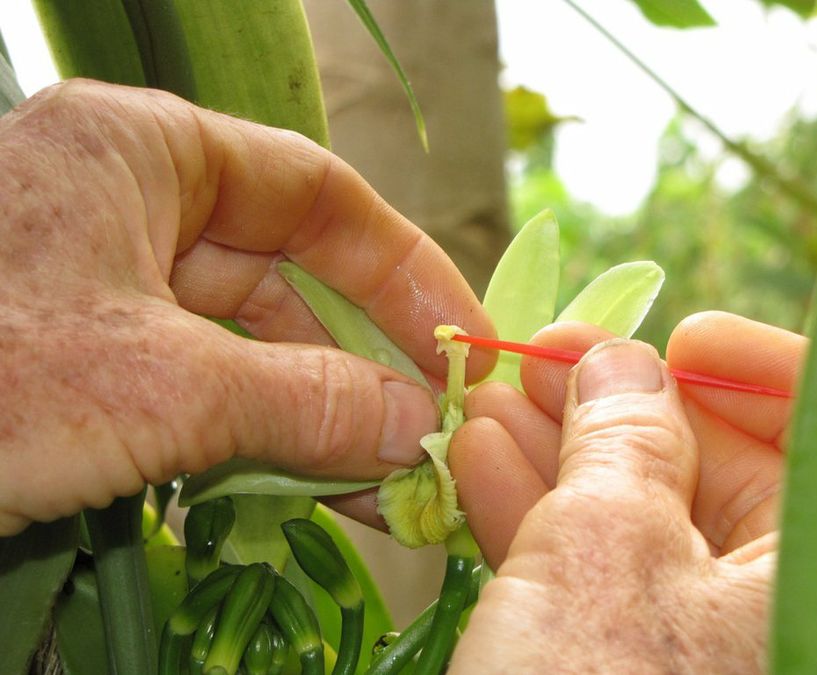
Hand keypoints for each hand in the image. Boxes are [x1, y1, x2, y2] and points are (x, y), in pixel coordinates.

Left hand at [0, 79, 493, 535]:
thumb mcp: (158, 388)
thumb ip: (306, 400)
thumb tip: (420, 428)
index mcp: (142, 153)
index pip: (317, 192)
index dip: (403, 266)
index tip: (462, 337)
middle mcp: (126, 205)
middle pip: (287, 276)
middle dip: (363, 364)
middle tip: (432, 436)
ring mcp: (100, 285)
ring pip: (244, 345)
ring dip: (315, 417)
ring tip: (384, 487)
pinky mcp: (79, 358)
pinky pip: (197, 389)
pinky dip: (253, 441)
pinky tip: (307, 493)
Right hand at [449, 312, 804, 671]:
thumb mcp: (608, 544)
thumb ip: (623, 439)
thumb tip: (622, 361)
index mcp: (799, 576)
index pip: (809, 443)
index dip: (748, 377)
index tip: (681, 337)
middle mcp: (754, 605)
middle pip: (702, 469)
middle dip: (612, 401)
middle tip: (546, 353)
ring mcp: (679, 634)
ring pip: (625, 512)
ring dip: (548, 445)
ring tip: (490, 393)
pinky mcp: (610, 654)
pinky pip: (582, 565)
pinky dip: (529, 509)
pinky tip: (479, 455)